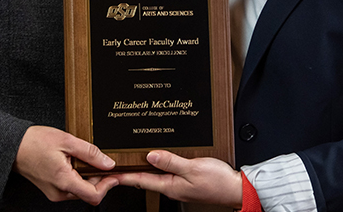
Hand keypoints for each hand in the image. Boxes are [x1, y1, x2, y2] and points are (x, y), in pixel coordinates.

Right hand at [12, 125, 117, 204]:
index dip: (108, 185)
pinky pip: (72, 187)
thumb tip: (108, 163)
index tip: (116, 174)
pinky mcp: (52, 189)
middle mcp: (59, 192)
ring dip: (90, 178)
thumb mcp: (66, 141)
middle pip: (89, 193)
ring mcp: (55, 192)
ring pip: (81, 190)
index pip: (94, 195)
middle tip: (107, 163)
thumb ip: (90, 153)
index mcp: (64, 182)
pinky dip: (80, 177)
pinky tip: (79, 163)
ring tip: (92, 160)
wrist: (13, 146)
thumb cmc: (35, 142)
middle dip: (101, 180)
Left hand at [116, 150, 242, 207]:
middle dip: (128, 171)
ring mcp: (177, 183)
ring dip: (141, 167)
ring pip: (154, 174)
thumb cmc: (217, 181)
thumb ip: (170, 161)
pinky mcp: (184, 179)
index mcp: (170, 185)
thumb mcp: (193, 168)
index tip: (107, 173)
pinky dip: (156, 164)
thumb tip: (150, 155)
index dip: (123, 175)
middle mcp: (171, 186)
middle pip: (144, 178)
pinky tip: (153, 158)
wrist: (235, 188)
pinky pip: (165, 171)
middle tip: (112, 164)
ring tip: (127, 160)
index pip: (140, 180)